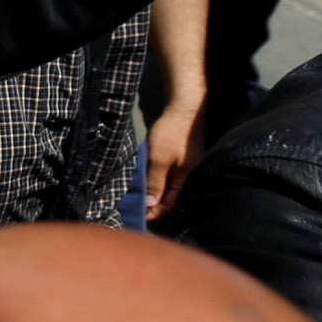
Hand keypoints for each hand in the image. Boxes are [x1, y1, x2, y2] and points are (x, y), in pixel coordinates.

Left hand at [143, 94, 204, 221]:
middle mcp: (188, 171)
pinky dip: (154, 173)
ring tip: (135, 191)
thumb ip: (155, 181)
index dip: (155, 210)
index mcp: (186, 177)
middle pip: (169, 192)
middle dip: (152, 200)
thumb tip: (151, 204)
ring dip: (152, 186)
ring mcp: (185, 160)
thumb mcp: (160, 159)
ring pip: (166, 180)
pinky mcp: (180, 151)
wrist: (184, 106)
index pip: (170, 202)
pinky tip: (143, 173)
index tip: (139, 215)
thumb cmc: (172, 133)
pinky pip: (166, 168)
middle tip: (133, 204)